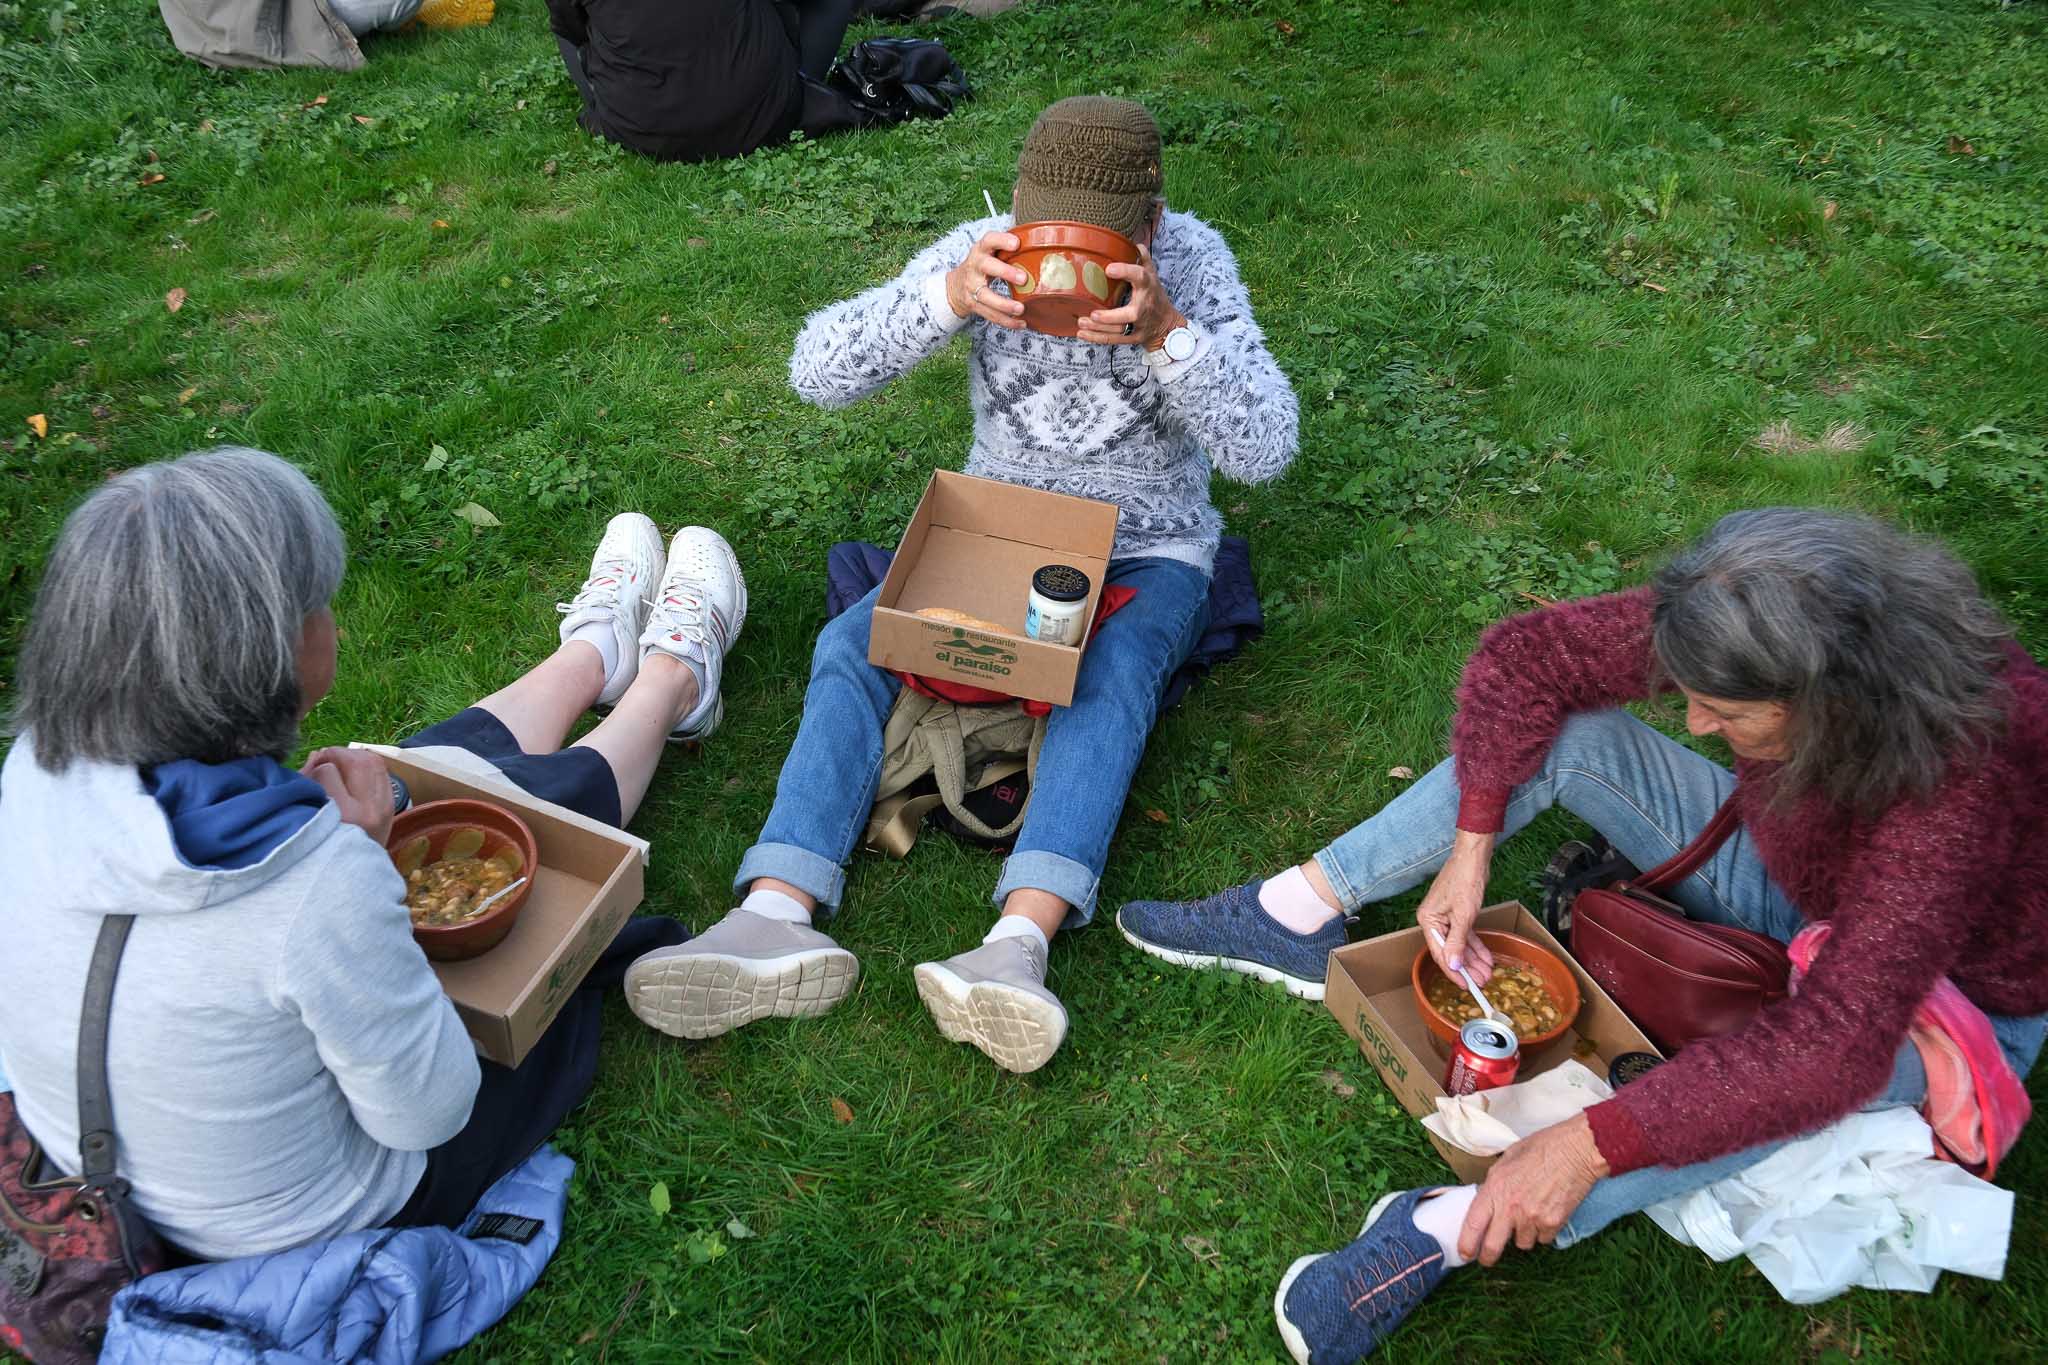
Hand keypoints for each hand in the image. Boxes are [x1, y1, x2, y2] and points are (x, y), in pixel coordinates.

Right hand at [302, 746, 394, 847]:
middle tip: (323, 758)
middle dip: (335, 753)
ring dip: (353, 755)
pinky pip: (382, 771)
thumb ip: (307, 786)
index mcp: (343, 816)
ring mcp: (384, 808)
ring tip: (337, 762)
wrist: (352, 880)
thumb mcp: (306, 822)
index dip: (314, 768)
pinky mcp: (391, 807)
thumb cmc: (319, 851)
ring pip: (373, 761)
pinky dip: (367, 765)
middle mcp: (368, 810)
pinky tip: (353, 771)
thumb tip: (316, 755)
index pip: (327, 772)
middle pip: (355, 760)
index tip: (307, 774)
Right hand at [944, 231, 1029, 329]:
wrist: (955, 286)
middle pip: (986, 266)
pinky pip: (990, 314)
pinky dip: (1006, 321)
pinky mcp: (974, 304)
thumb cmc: (981, 266)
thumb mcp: (989, 253)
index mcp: (981, 250)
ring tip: (1020, 309)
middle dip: (1005, 272)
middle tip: (1023, 279)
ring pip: (986, 296)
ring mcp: (972, 287)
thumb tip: (1039, 248)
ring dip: (1004, 304)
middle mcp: (975, 266)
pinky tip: (1020, 323)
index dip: (1001, 240)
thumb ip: (1006, 250)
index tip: (1016, 243)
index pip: (989, 240)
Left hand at [1075, 243, 1185, 348]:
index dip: (1126, 272)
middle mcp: (1144, 307)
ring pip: (1118, 330)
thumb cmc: (1155, 297)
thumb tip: (1135, 243)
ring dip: (1098, 329)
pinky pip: (1113, 340)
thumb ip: (1143, 260)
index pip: (1140, 277)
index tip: (1109, 268)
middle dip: (1110, 316)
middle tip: (1092, 314)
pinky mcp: (1132, 338)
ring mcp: (1139, 325)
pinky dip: (1097, 338)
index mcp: (1148, 287)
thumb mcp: (1152, 276)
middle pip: (1130, 314)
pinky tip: (1082, 334)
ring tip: (1081, 323)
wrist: (1166, 325)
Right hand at [1417, 829, 1497, 983]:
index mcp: (1428, 920)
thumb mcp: (1463, 915)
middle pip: (1450, 950)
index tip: (1467, 986)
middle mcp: (1434, 920)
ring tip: (1487, 973)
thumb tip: (1452, 965)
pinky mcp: (1458, 913)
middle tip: (1483, 981)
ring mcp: (1446, 917)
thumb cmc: (1465, 881)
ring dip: (1474, 958)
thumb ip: (1457, 942)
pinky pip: (1465, 934)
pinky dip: (1476, 945)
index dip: (1454, 971)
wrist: (1473, 857)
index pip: (1440, 953)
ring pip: (1460, 944)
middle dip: (1467, 967)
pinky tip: (1486, 957)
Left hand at [1459, 1114, 1608, 1265]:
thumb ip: (1495, 1182)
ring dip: (1523, 1235)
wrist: (1576, 1150)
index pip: (1473, 1223)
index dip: (1466, 1243)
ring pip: (1522, 1243)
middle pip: (1493, 1245)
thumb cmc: (1542, 1147)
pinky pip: (1543, 1239)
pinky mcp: (1553, 1223)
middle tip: (1486, 1259)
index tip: (1465, 1253)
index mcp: (1495, 1187)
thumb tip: (1489, 1199)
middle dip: (1487, 1256)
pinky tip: (1547, 1213)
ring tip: (1530, 1214)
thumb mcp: (1508, 1158)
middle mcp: (1511, 1207)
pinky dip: (1543, 1232)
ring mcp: (1533, 1217)